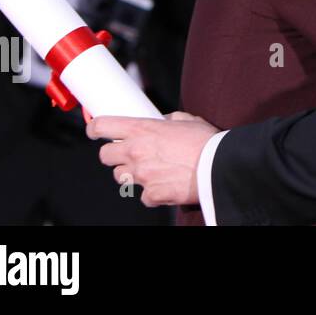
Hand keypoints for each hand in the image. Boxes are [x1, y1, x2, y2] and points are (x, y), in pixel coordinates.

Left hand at [89, 111, 217, 207]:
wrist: (220, 167)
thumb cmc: (207, 142)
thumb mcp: (188, 120)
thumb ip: (170, 120)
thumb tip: (163, 121)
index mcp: (142, 129)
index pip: (102, 126)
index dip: (95, 128)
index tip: (96, 130)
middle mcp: (136, 152)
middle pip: (105, 155)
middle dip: (114, 154)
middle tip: (129, 153)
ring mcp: (141, 175)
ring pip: (121, 177)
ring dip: (132, 173)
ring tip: (152, 170)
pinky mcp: (150, 194)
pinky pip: (143, 195)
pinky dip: (152, 191)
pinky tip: (166, 184)